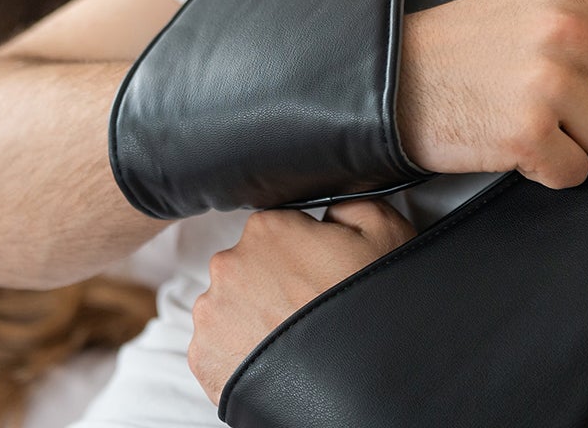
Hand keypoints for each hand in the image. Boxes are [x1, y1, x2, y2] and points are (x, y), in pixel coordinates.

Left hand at [188, 200, 415, 403]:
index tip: (320, 275)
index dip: (304, 253)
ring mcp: (212, 313)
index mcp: (267, 228)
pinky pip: (218, 347)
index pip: (279, 230)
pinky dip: (239, 353)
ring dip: (254, 319)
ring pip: (231, 307)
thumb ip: (348, 204)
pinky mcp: (203, 358)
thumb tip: (330, 209)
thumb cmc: (374, 307)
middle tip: (308, 310)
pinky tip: (273, 361)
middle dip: (275, 286)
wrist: (363, 383)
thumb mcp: (384, 231)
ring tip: (290, 341)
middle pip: (251, 267)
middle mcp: (229, 264)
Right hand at [396, 0, 587, 188]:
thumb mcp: (523, 13)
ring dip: (574, 143)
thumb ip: (587, 26)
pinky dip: (548, 172)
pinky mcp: (532, 132)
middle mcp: (569, 32)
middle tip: (548, 100)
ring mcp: (551, 81)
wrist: (384, 79)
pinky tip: (510, 144)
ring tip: (520, 116)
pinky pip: (577, 172)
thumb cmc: (457, 53)